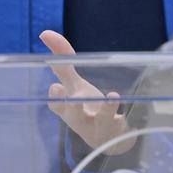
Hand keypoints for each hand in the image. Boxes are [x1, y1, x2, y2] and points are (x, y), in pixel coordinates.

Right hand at [39, 30, 132, 154]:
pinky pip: (124, 125)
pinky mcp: (119, 131)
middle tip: (70, 95)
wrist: (111, 140)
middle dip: (71, 106)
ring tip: (112, 95)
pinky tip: (127, 113)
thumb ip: (62, 61)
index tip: (55, 87)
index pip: (57, 105)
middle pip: (74, 115)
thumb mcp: (75, 85)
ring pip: (101, 120)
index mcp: (68, 108)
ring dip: (106, 109)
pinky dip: (126, 118)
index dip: (55, 98)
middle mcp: (82, 120)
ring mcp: (101, 127)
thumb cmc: (88, 107)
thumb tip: (45, 33)